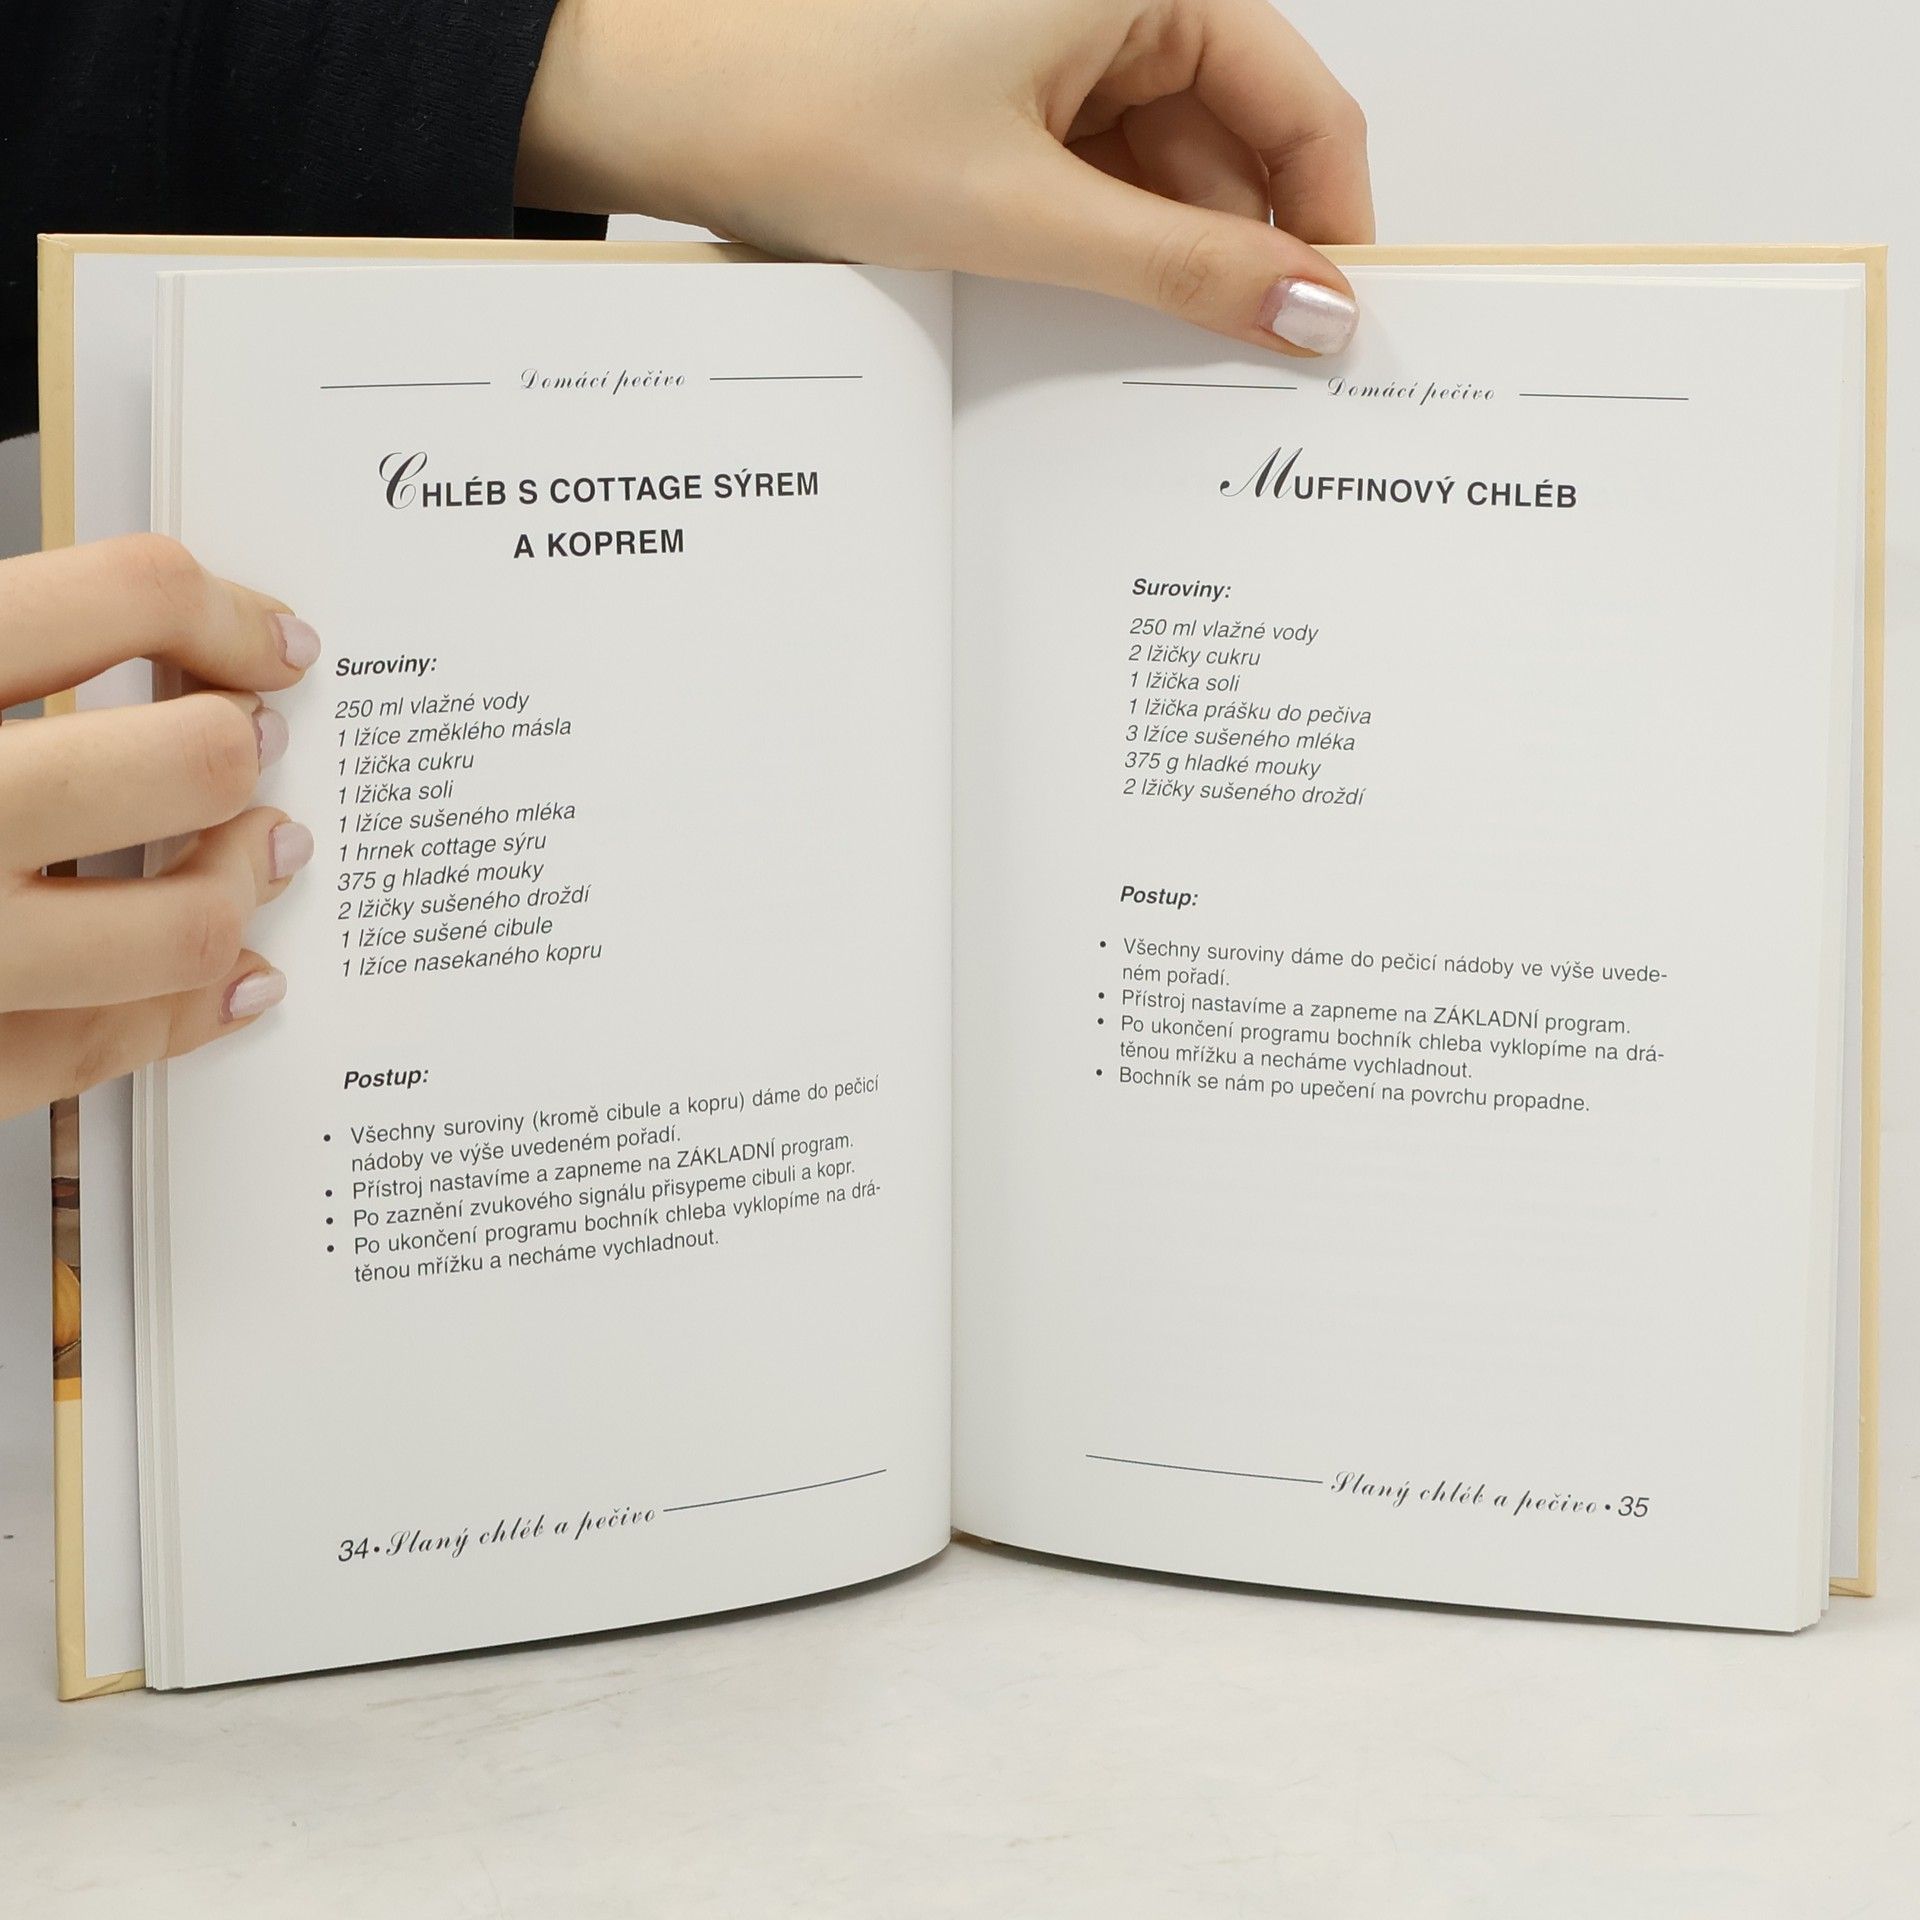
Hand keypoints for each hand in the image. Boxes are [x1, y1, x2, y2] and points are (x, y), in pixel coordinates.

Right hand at [0, 536, 316, 1117]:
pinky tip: (237, 984)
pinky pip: (106, 1050)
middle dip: (240, 752)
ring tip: (264, 856)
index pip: (116, 602)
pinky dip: (191, 1014)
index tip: (273, 642)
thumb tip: (152, 635)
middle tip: (255, 747)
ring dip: (241, 888)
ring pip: (180, 930)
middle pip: (183, 762)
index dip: (223, 613)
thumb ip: (1, 658)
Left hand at [519, 0, 1371, 354]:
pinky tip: (1094, 310)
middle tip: (1254, 372)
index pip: (1300, 100)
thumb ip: (1184, 269)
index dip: (1329, 219)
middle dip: (1243, 250)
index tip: (1333, 327)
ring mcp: (1058, 40)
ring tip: (1160, 355)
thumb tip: (1314, 311)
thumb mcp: (1025, 213)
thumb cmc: (811, 115)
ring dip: (1169, 257)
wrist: (656, 102)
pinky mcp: (1007, 87)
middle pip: (1237, 136)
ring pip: (1165, 164)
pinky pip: (1098, 169)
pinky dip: (1107, 240)